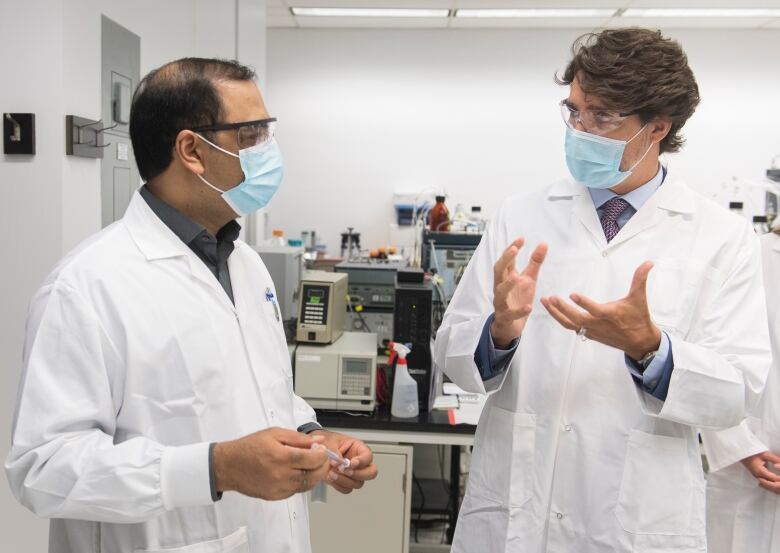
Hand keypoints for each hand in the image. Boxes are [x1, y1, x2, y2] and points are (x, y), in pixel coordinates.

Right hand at [213, 427, 329, 500]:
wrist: (228, 466)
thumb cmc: (249, 447)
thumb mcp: (274, 434)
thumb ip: (299, 438)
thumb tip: (319, 441)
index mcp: (281, 457)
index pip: (313, 459)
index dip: (323, 454)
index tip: (321, 449)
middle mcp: (281, 475)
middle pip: (314, 474)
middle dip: (322, 465)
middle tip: (320, 457)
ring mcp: (278, 488)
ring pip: (308, 485)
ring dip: (314, 475)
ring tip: (310, 464)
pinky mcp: (275, 496)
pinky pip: (296, 491)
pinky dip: (302, 482)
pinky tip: (297, 473)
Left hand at [310, 430, 378, 493]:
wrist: (318, 452)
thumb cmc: (328, 443)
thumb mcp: (331, 442)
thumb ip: (335, 451)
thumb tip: (338, 460)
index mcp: (359, 449)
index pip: (368, 456)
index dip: (362, 461)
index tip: (352, 463)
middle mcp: (360, 463)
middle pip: (371, 473)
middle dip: (359, 474)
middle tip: (346, 471)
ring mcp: (354, 474)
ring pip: (358, 483)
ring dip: (345, 480)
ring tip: (332, 473)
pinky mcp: (346, 482)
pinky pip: (347, 489)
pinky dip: (339, 486)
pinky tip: (331, 478)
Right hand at [490, 238, 547, 347]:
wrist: (509, 325)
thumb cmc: (518, 298)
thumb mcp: (529, 279)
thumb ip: (535, 263)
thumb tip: (543, 244)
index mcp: (506, 278)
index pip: (506, 261)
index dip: (511, 249)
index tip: (521, 239)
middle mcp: (501, 288)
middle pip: (498, 272)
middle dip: (505, 260)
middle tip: (514, 250)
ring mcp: (501, 303)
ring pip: (500, 293)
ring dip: (508, 285)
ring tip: (517, 277)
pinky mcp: (505, 317)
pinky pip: (510, 314)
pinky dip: (519, 311)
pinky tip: (529, 307)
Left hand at [540, 261, 660, 360]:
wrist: (639, 342)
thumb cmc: (638, 318)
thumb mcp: (639, 298)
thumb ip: (640, 279)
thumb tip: (649, 262)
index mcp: (610, 315)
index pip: (594, 309)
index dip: (584, 303)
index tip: (572, 294)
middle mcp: (598, 324)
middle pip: (575, 318)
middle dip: (561, 308)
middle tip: (549, 298)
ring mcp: (592, 330)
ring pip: (569, 324)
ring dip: (556, 313)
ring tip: (545, 301)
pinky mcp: (588, 334)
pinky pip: (571, 327)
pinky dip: (560, 319)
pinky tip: (552, 309)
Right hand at [741, 451, 779, 493]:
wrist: (740, 452)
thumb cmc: (752, 452)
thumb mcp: (765, 454)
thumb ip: (776, 460)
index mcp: (760, 472)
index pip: (775, 479)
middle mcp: (759, 477)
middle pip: (773, 486)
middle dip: (779, 485)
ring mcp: (757, 478)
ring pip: (770, 488)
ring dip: (777, 488)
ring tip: (779, 486)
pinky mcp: (758, 477)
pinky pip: (767, 485)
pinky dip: (773, 487)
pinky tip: (777, 486)